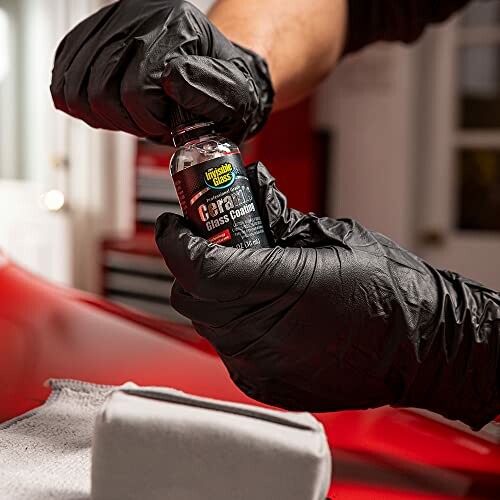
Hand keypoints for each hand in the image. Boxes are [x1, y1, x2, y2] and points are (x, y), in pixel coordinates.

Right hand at [50, 0, 273, 143]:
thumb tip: (172, 81)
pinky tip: (111, 103)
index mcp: (177, 27)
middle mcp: (140, 16)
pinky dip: (82, 102)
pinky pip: (63, 77)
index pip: (136, 90)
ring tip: (134, 111)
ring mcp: (112, 22)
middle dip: (128, 121)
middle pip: (100, 91)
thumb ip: (212, 92)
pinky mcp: (92, 34)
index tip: (168, 121)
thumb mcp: (237, 95)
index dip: (151, 120)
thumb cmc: (224, 85)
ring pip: (76, 88)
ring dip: (106, 114)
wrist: (213, 70)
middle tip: (152, 119)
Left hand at [155, 163, 499, 429]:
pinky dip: (229, 324)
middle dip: (191, 264)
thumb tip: (246, 195)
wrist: (423, 347)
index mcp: (284, 286)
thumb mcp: (332, 236)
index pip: (198, 266)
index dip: (176, 241)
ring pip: (205, 322)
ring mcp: (264, 365)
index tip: (175, 224)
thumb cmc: (390, 291)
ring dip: (211, 294)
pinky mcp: (267, 383)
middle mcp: (267, 333)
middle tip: (210, 242)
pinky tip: (258, 309)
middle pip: (190, 295)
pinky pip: (226, 347)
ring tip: (241, 274)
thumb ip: (276, 218)